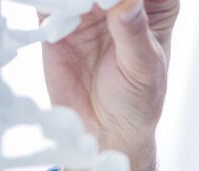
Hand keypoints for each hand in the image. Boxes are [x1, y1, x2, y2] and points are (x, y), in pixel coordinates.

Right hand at [41, 0, 178, 170]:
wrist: (104, 129)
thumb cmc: (137, 101)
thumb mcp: (143, 69)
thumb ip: (133, 34)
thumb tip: (127, 1)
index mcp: (155, 6)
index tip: (114, 5)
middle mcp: (120, 0)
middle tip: (87, 7)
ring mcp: (87, 7)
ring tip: (70, 12)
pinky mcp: (55, 18)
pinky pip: (46, 2)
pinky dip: (43, 2)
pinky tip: (47, 11)